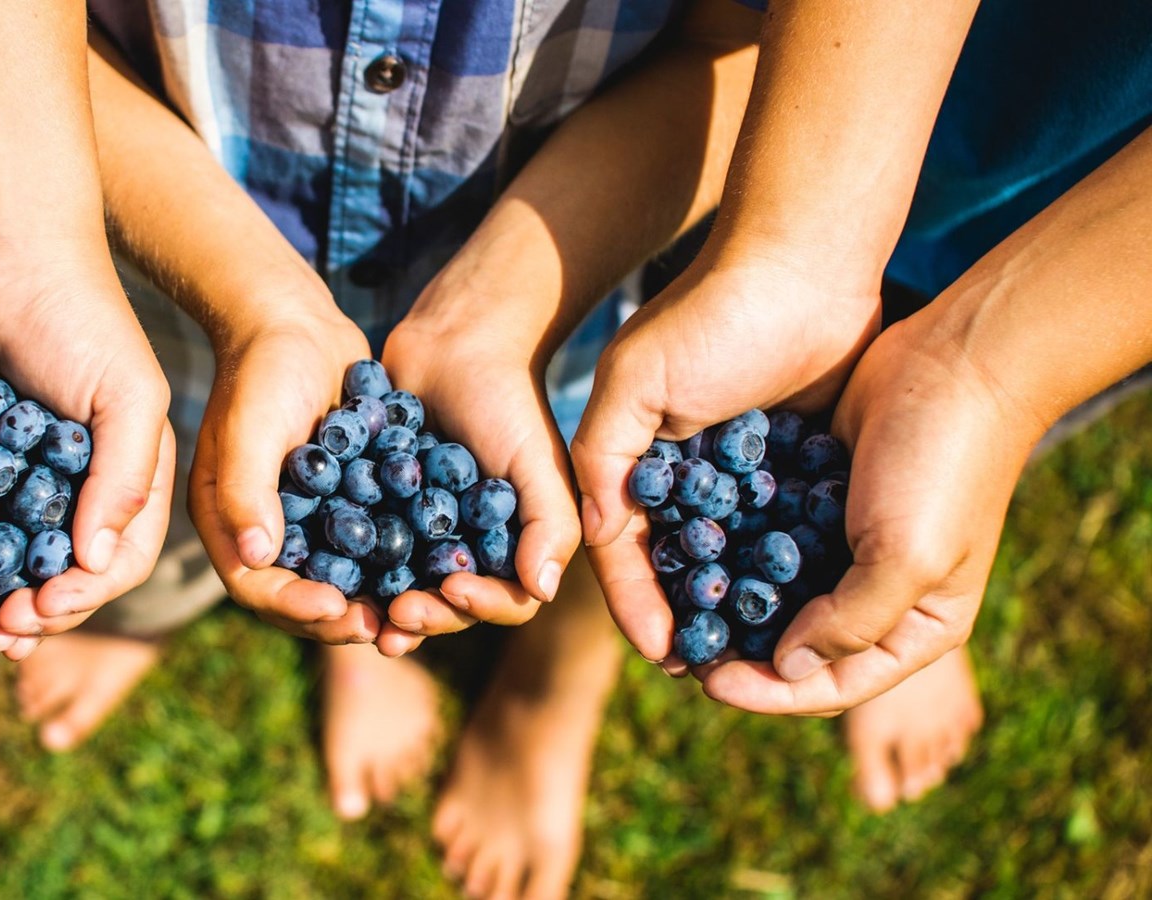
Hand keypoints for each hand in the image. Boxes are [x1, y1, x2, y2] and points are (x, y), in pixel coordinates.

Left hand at [0, 258, 175, 640]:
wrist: (4, 247)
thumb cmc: (80, 315)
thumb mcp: (126, 393)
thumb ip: (124, 477)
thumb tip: (96, 563)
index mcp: (133, 471)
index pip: (122, 557)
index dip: (89, 595)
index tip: (43, 610)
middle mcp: (84, 481)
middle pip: (68, 572)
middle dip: (39, 607)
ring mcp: (28, 473)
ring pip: (16, 558)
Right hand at [188, 305, 384, 643]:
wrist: (297, 322)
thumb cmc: (264, 367)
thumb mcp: (251, 426)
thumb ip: (245, 489)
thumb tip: (256, 556)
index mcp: (225, 520)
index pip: (254, 584)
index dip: (292, 606)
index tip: (335, 610)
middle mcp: (261, 528)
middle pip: (296, 595)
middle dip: (337, 618)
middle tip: (383, 629)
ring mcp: (302, 517)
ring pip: (334, 580)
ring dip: (369, 600)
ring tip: (408, 613)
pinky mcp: (339, 501)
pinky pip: (363, 546)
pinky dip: (389, 563)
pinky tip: (427, 571)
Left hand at [372, 316, 580, 655]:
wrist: (453, 343)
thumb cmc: (507, 401)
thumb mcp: (537, 461)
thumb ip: (549, 524)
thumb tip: (541, 590)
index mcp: (515, 547)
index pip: (506, 601)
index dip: (482, 607)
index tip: (454, 591)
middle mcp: (470, 549)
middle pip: (450, 604)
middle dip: (427, 614)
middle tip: (397, 613)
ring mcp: (424, 534)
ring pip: (405, 585)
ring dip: (385, 604)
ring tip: (361, 613)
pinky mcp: (383, 511)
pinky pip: (367, 549)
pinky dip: (350, 564)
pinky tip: (327, 572)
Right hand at [570, 253, 880, 661]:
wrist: (808, 261)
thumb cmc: (714, 316)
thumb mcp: (637, 379)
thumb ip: (602, 455)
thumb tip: (593, 538)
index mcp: (632, 456)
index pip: (621, 547)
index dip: (636, 602)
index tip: (663, 653)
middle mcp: (679, 471)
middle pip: (672, 563)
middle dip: (683, 618)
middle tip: (706, 674)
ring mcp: (737, 471)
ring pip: (727, 558)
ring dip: (735, 608)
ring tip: (756, 660)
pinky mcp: (791, 464)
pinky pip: (781, 533)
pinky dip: (784, 573)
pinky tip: (802, 614)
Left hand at [694, 312, 1042, 713]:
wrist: (958, 358)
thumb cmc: (942, 466)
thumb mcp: (905, 558)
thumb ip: (849, 623)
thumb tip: (787, 669)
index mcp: (915, 628)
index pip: (831, 685)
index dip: (768, 693)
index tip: (708, 683)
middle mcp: (878, 594)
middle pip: (795, 648)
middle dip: (738, 652)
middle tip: (675, 648)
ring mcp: (845, 546)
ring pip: (773, 594)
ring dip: (726, 601)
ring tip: (671, 605)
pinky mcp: (819, 498)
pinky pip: (766, 536)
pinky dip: (732, 546)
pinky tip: (688, 548)